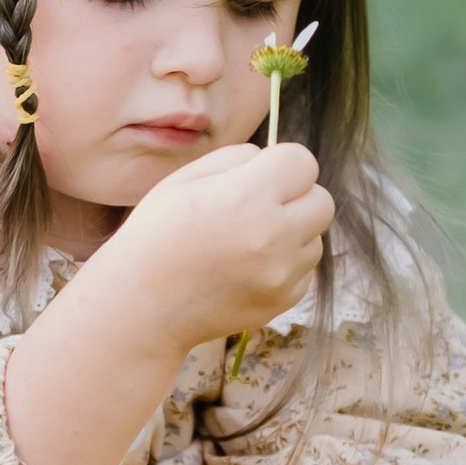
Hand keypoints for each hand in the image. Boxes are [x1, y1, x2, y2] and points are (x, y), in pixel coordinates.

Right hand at [97, 140, 332, 354]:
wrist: (143, 305)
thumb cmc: (156, 236)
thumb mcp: (184, 179)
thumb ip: (235, 159)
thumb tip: (270, 159)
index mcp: (246, 197)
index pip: (303, 162)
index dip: (281, 163)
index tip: (260, 175)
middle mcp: (272, 237)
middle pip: (322, 199)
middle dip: (296, 196)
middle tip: (259, 206)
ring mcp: (281, 274)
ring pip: (317, 237)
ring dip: (293, 232)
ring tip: (249, 240)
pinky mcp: (282, 301)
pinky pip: (305, 270)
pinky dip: (286, 264)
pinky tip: (248, 266)